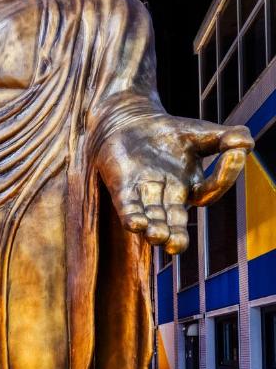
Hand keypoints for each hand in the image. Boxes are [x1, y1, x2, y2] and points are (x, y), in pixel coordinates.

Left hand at [95, 116, 252, 253]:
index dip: (225, 174)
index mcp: (189, 186)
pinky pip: (127, 206)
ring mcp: (144, 194)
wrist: (129, 121)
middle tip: (176, 246)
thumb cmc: (165, 133)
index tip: (235, 154)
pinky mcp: (122, 188)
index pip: (209, 190)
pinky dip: (131, 215)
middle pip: (175, 221)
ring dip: (154, 229)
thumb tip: (247, 141)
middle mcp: (167, 196)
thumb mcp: (199, 134)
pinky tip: (134, 224)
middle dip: (176, 234)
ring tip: (157, 237)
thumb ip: (224, 138)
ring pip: (151, 218)